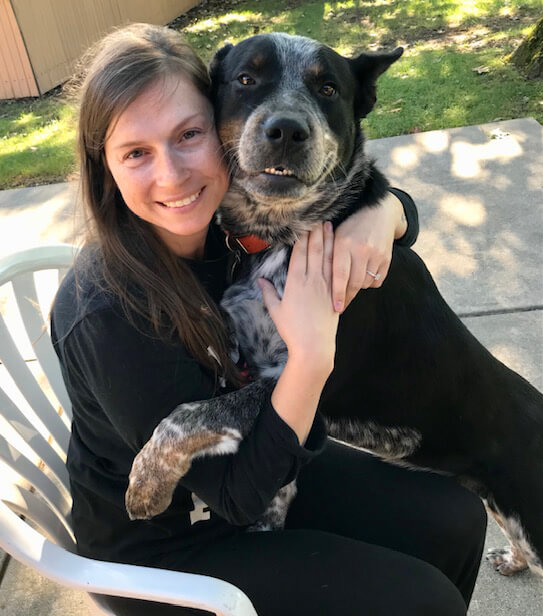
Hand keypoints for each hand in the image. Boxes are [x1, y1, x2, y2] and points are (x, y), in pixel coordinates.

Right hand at [258, 222, 338, 370]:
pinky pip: (336, 269)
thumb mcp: (276, 311)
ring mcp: (325, 285)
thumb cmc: (292, 330)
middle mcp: (311, 279)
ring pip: (327, 256)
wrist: (314, 346)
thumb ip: (268, 293)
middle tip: (318, 215)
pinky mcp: (335, 292)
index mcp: (295, 282)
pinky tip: (339, 246)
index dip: (301, 236)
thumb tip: (260, 280)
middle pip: (314, 250)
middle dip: (315, 232)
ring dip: (328, 239)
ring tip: (330, 224)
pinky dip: (337, 255)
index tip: (303, 223)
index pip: (299, 253)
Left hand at [332, 191, 406, 311]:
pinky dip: (370, 282)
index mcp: (343, 244)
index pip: (340, 275)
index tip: (336, 308)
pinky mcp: (387, 258)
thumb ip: (327, 255)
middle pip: (354, 283)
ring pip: (365, 283)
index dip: (337, 293)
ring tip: (349, 287)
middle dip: (347, 297)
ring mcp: (376, 254)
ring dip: (357, 288)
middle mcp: (361, 249)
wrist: (379, 212)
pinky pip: (377, 280)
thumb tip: (314, 279)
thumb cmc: (350, 226)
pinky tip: (363, 277)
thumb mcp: (336, 236)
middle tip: (340, 306)